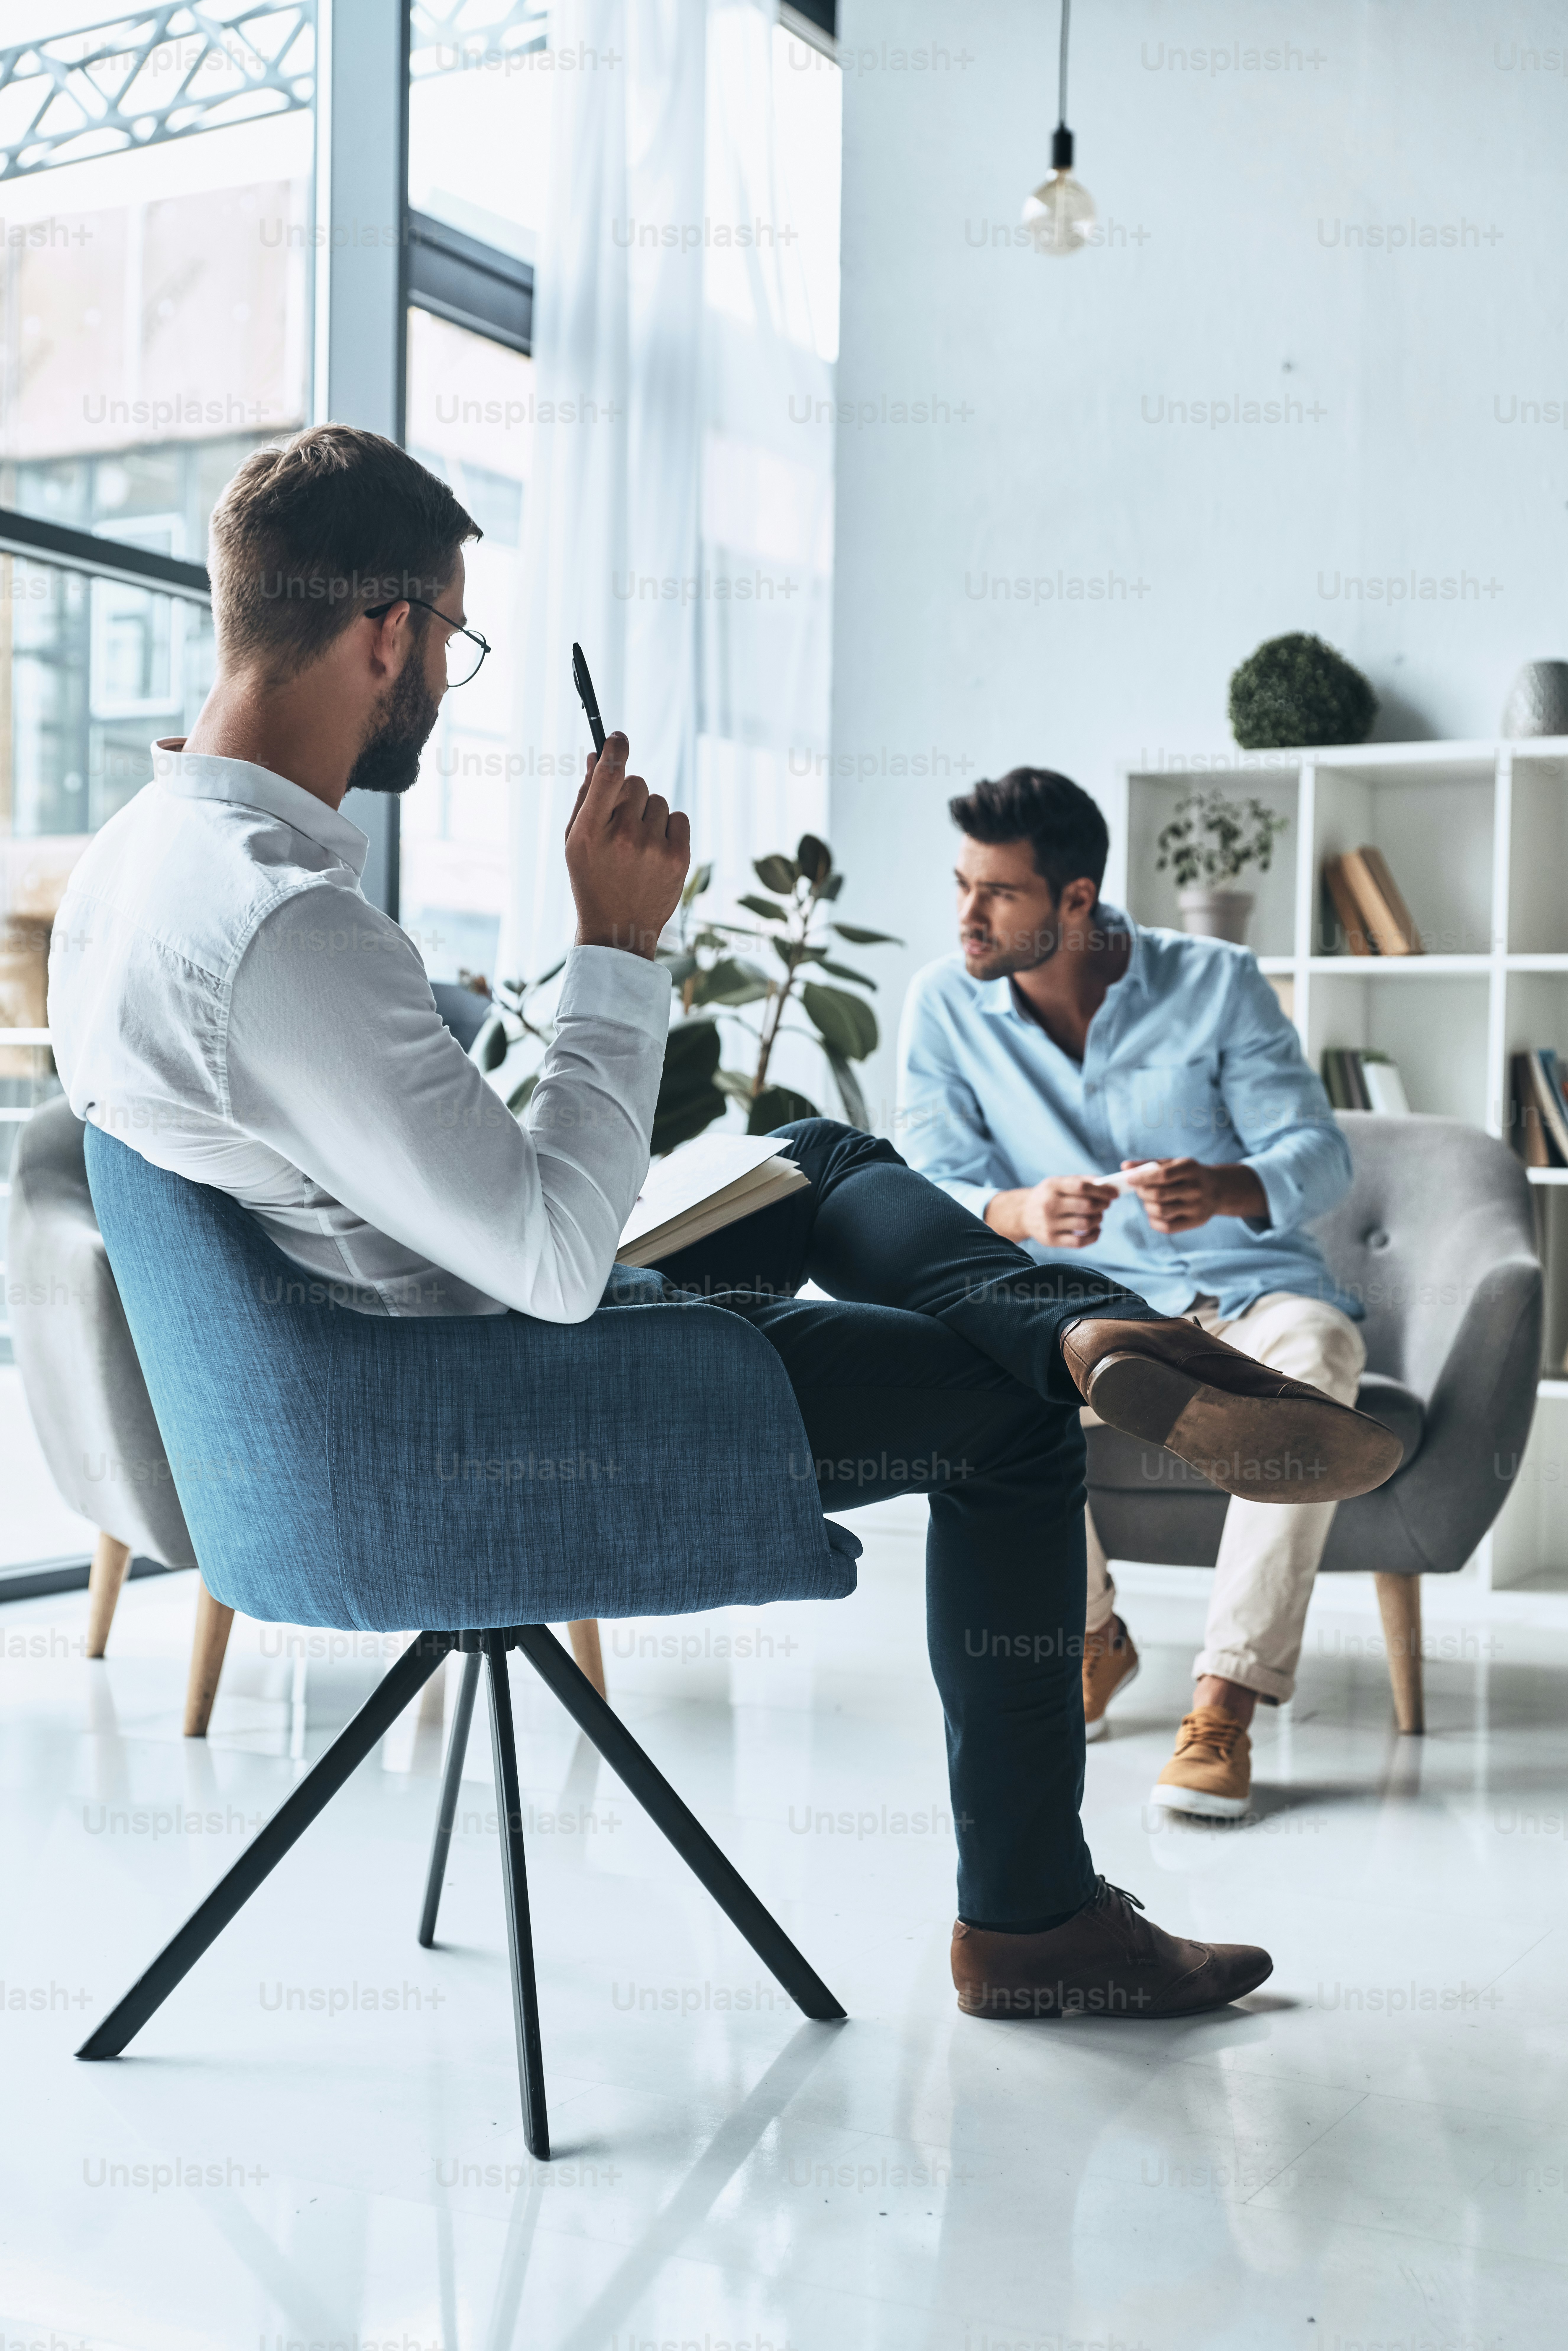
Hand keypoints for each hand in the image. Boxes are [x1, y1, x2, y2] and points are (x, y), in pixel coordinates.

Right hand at [563, 733, 689, 959]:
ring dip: (648, 814)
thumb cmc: (592, 879)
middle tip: (621, 823)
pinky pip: (678, 817)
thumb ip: (586, 797)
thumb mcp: (576, 841)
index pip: (607, 776)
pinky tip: (655, 849)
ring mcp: (653, 848)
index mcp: (590, 832)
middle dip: (629, 795)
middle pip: (636, 784)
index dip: (614, 750)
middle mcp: (622, 837)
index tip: (618, 738)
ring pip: (658, 801)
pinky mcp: (678, 858)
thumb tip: (596, 756)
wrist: (619, 930)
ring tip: (637, 844)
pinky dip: (668, 828)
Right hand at [986, 1175, 1118, 1249]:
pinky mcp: (1051, 1240)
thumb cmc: (1049, 1196)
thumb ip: (1082, 1181)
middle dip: (1102, 1205)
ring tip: (1098, 1216)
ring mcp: (1049, 1224)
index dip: (1102, 1190)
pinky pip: (1079, 1241)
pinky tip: (1096, 1229)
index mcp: (1052, 1186)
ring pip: (1085, 1224)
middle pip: (1086, 1206)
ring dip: (1098, 1219)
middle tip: (1107, 1205)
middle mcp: (1048, 1205)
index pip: (1082, 1187)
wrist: (1023, 1214)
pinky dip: (1094, 1236)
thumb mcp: (1059, 1183)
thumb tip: (1107, 1184)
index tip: (1114, 1194)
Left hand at [1121, 1157, 1266, 1233]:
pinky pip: (1167, 1227)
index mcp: (1190, 1168)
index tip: (1129, 1180)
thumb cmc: (1187, 1175)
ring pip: (1161, 1211)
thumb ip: (1148, 1164)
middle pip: (1159, 1195)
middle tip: (1140, 1190)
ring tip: (1149, 1200)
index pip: (1162, 1175)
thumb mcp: (1172, 1164)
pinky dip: (1154, 1221)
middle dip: (1143, 1193)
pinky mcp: (1196, 1222)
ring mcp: (1197, 1206)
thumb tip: (1124, 1167)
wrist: (1217, 1189)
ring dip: (1147, 1206)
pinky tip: (1154, 1213)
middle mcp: (1196, 1188)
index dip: (1142, 1178)